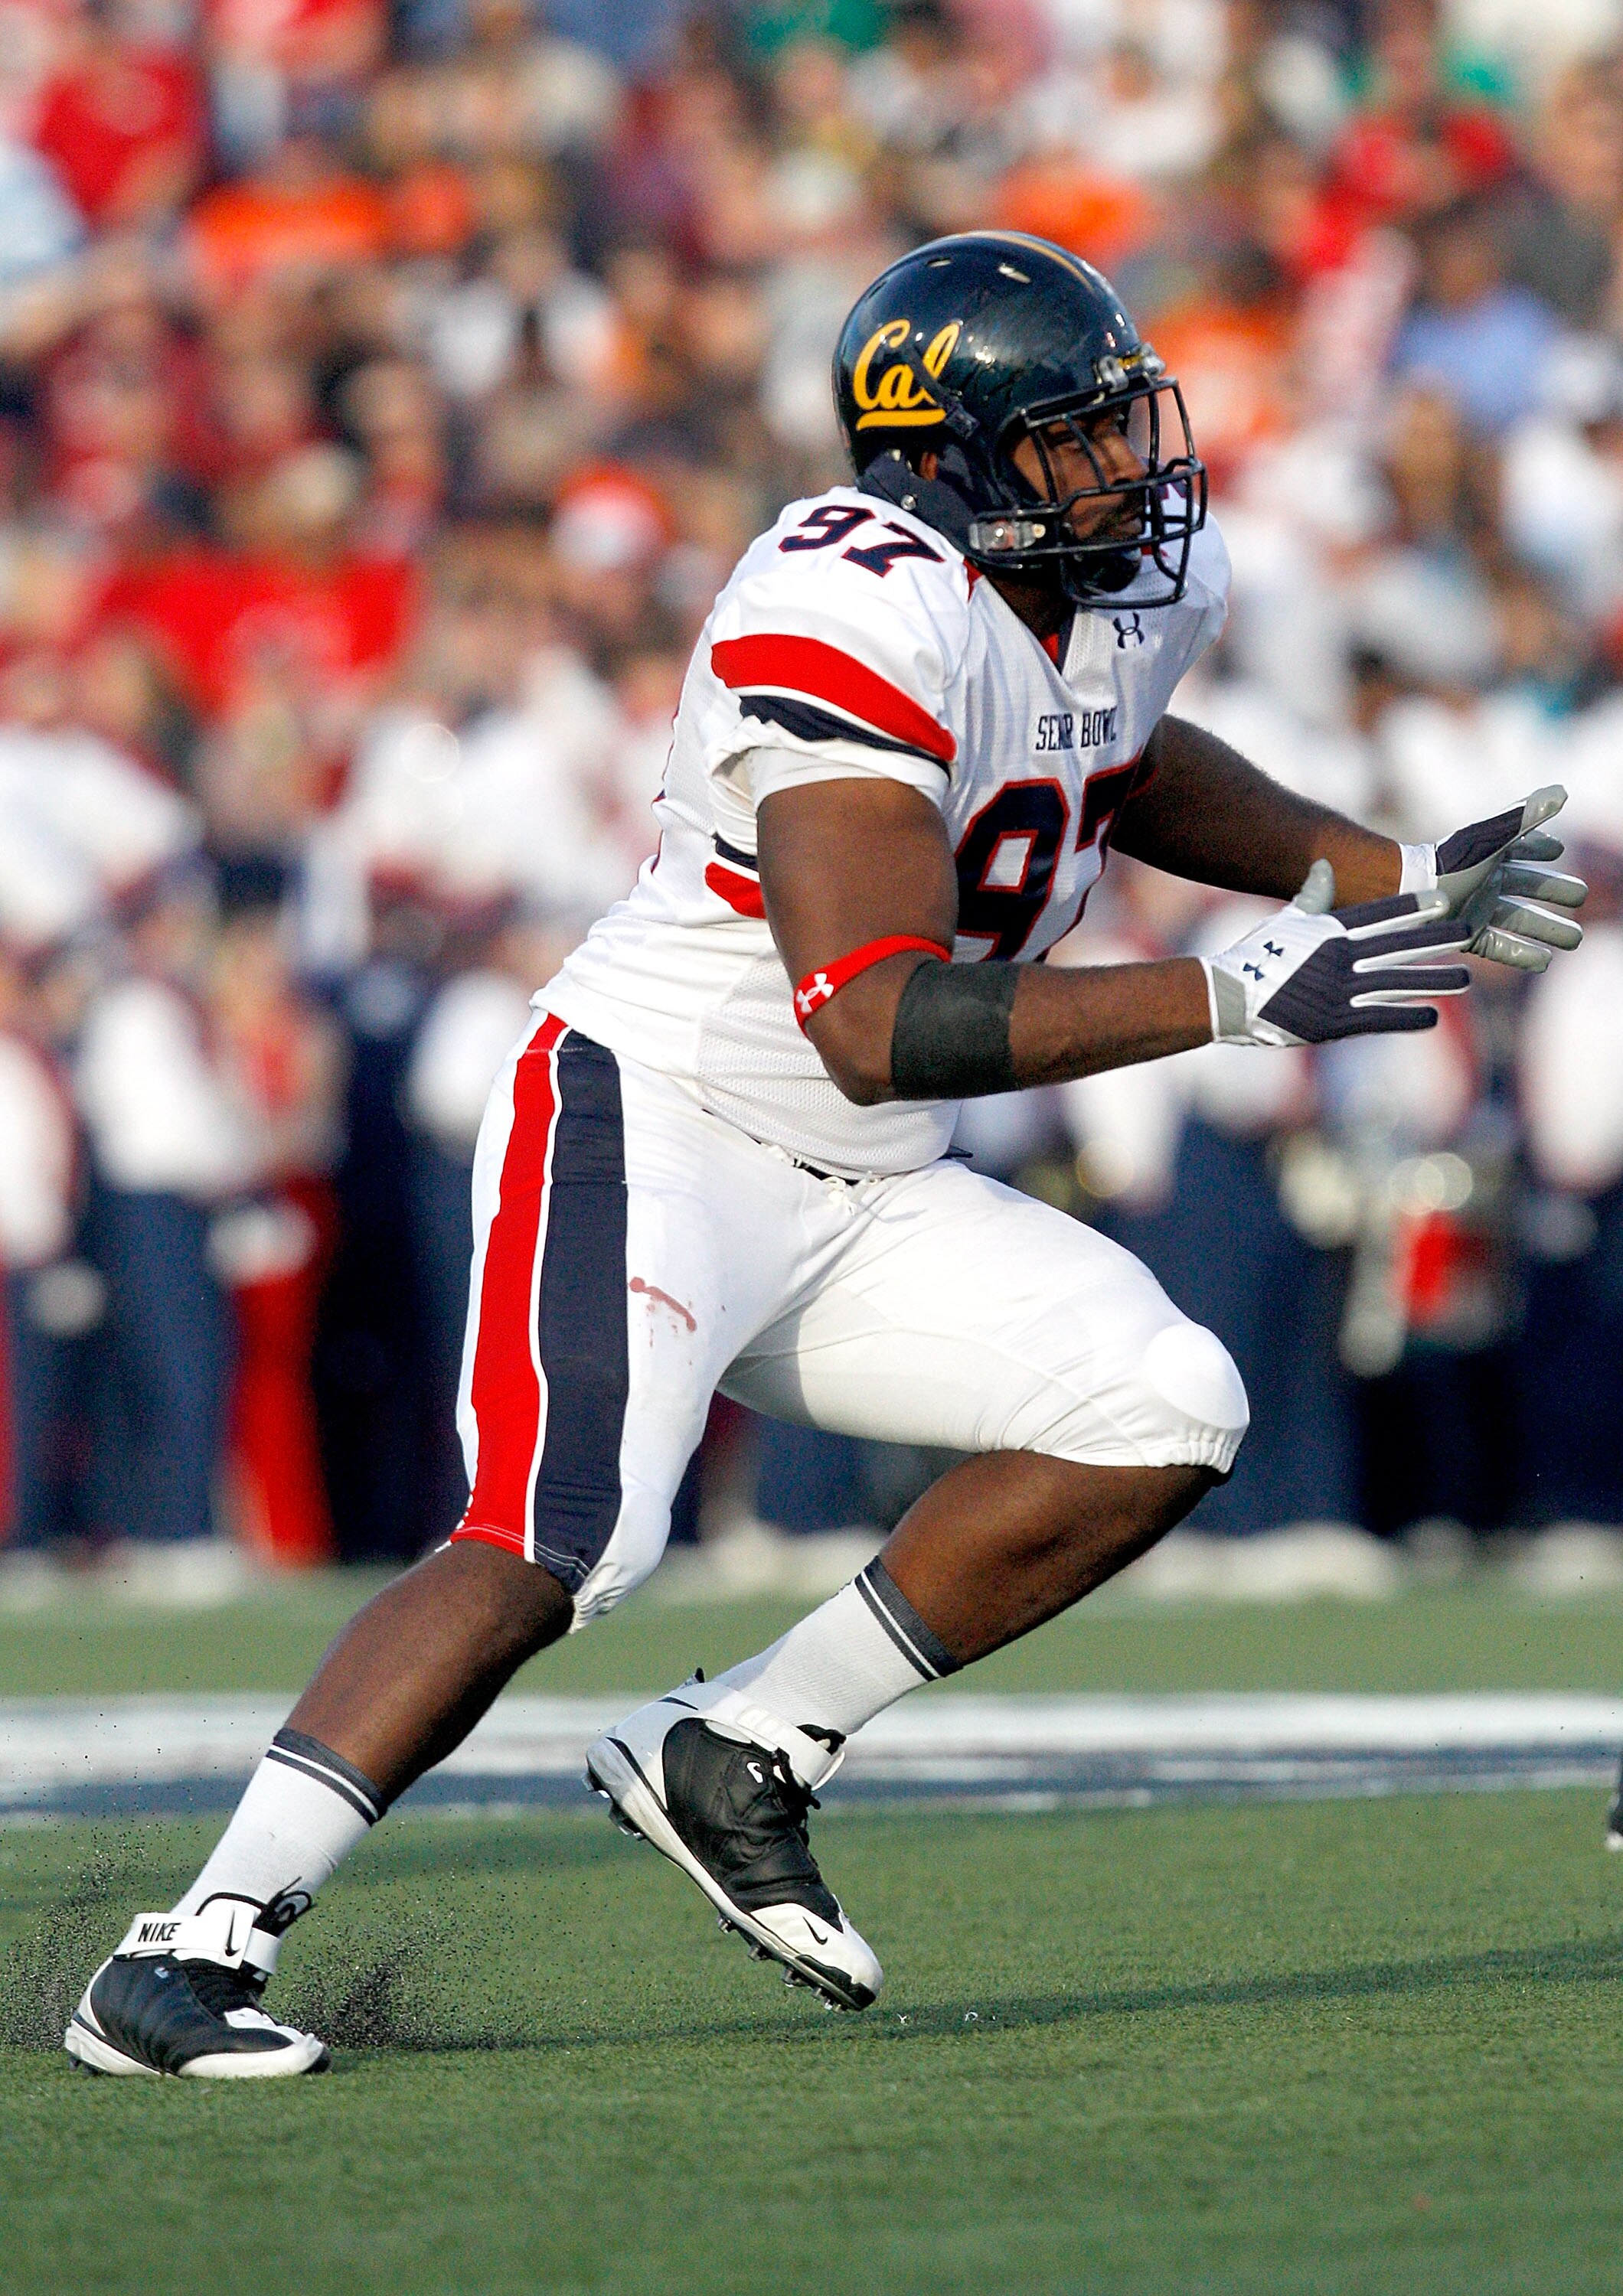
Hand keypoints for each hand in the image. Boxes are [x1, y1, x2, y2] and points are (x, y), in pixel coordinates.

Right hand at [1204, 861, 1471, 1046]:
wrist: (1227, 996)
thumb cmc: (1252, 957)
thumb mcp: (1284, 921)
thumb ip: (1312, 897)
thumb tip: (1323, 867)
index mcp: (1329, 930)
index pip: (1380, 915)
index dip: (1414, 908)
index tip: (1443, 901)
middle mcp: (1339, 957)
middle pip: (1398, 945)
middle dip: (1436, 938)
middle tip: (1468, 931)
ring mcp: (1339, 990)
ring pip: (1397, 982)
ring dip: (1433, 979)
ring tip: (1464, 979)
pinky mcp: (1334, 1021)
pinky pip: (1380, 1018)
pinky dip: (1407, 1016)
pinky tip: (1433, 1015)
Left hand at [1408, 786, 1586, 971]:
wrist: (1408, 895)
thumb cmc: (1450, 862)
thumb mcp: (1492, 838)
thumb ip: (1526, 816)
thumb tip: (1562, 792)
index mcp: (1491, 853)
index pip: (1522, 847)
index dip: (1540, 847)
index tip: (1558, 850)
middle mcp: (1485, 881)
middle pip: (1528, 886)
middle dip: (1554, 890)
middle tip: (1581, 897)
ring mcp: (1477, 909)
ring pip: (1520, 918)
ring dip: (1548, 928)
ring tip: (1576, 939)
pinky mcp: (1468, 935)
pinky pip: (1500, 946)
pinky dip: (1523, 954)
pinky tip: (1545, 963)